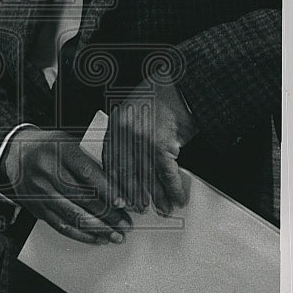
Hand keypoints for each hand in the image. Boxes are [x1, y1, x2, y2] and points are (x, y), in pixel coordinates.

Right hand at [1, 127, 131, 243]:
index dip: (108, 190)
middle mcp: (49, 172)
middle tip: (125, 223)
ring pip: (74, 216)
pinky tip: (97, 238)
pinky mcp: (37, 208)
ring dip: (99, 229)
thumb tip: (119, 186)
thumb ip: (91, 161)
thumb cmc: (48, 147)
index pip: (88, 173)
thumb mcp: (69, 142)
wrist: (16, 154)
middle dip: (109, 214)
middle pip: (83, 198)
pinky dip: (82, 235)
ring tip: (116, 235)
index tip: (124, 202)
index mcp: (61, 151)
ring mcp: (42, 192)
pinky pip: (61, 226)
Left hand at [102, 81, 197, 214]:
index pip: (111, 161)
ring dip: (157, 196)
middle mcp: (125, 134)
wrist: (182, 83)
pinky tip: (178, 198)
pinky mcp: (162, 145)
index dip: (115, 183)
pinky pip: (167, 174)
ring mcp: (142, 141)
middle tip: (138, 208)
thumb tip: (133, 168)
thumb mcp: (134, 114)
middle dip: (134, 194)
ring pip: (148, 177)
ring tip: (161, 208)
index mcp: (116, 125)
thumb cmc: (160, 97)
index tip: (117, 198)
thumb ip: (128, 138)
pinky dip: (174, 189)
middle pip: (127, 173)